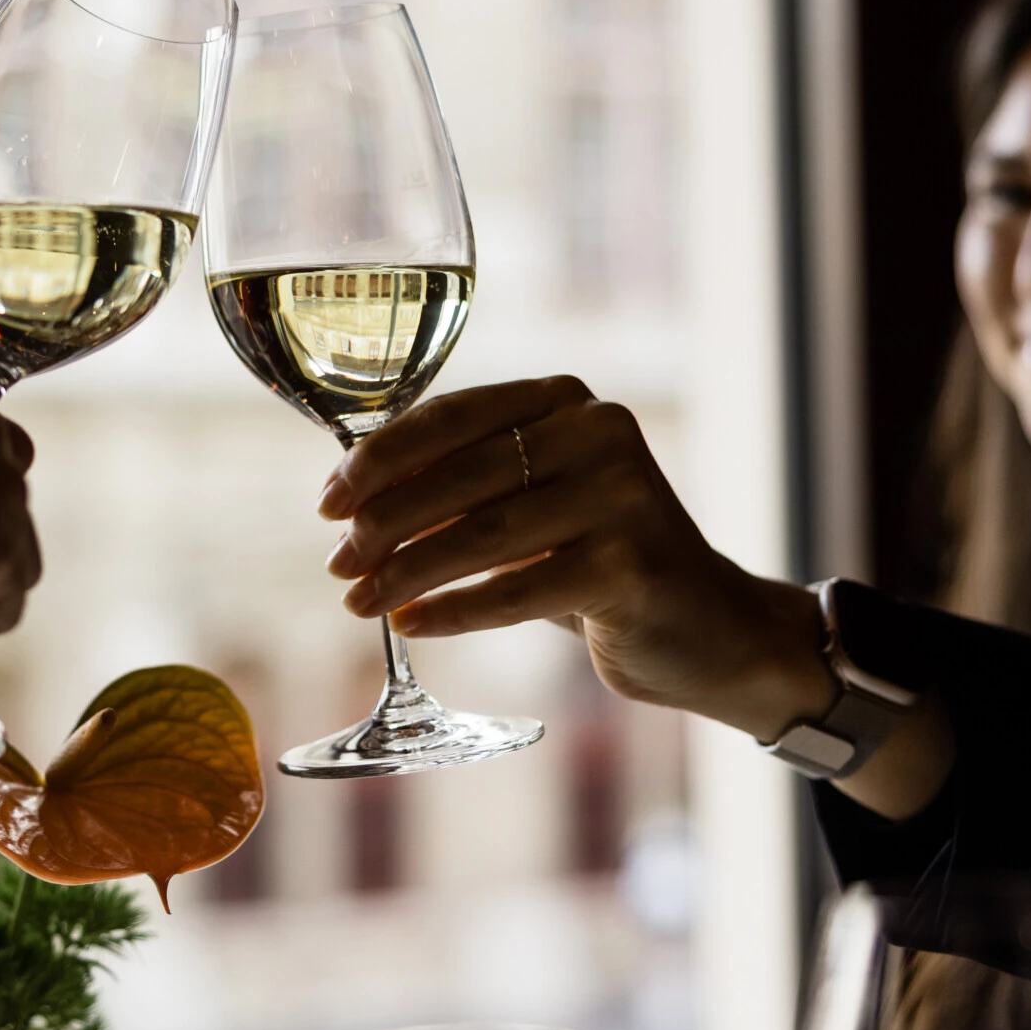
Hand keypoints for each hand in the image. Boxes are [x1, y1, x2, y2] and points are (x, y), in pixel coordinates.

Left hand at [317, 376, 832, 738]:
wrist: (705, 628)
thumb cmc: (597, 559)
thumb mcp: (531, 506)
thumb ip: (460, 487)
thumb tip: (349, 504)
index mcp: (566, 401)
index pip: (452, 416)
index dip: (379, 458)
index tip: (326, 501)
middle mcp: (600, 433)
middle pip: (463, 475)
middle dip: (384, 521)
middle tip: (336, 563)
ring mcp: (622, 497)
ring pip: (484, 534)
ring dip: (408, 571)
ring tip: (357, 600)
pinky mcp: (629, 566)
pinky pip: (517, 590)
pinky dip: (453, 610)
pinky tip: (410, 624)